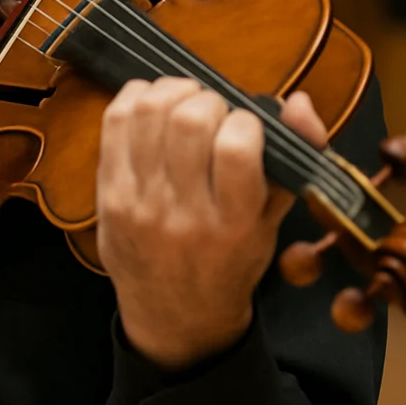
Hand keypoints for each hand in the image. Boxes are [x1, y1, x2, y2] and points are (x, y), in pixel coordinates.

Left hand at [95, 77, 327, 369]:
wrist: (175, 312)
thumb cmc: (231, 259)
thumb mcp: (272, 220)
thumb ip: (296, 157)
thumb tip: (298, 100)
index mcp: (234, 224)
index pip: (237, 149)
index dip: (244, 120)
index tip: (245, 125)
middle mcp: (183, 214)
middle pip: (188, 123)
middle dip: (207, 100)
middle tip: (213, 109)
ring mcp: (139, 204)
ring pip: (147, 115)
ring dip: (171, 92)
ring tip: (185, 100)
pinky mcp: (107, 194)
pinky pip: (113, 124)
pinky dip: (135, 98)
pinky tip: (152, 103)